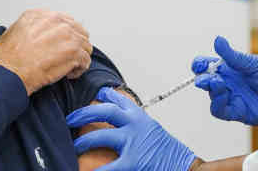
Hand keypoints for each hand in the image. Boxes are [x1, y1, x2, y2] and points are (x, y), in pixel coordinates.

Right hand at [0, 9, 92, 94]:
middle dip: (75, 46)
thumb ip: (33, 28)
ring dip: (78, 57)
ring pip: (85, 46)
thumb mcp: (15, 31)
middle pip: (78, 32)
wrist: (8, 71)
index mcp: (41, 15)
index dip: (66, 36)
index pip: (65, 21)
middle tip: (67, 57)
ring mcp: (67, 35)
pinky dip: (79, 69)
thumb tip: (43, 36)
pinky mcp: (73, 52)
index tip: (63, 45)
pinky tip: (68, 74)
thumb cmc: (7, 58)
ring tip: (67, 67)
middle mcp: (56, 22)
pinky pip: (85, 60)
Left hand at [67, 88, 195, 170]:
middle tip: (70, 118)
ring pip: (99, 135)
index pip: (119, 99)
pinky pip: (108, 167)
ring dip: (83, 141)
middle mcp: (136, 125)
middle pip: (104, 110)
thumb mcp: (153, 132)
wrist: (187, 167)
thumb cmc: (171, 153)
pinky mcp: (133, 162)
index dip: (104, 95)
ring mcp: (133, 142)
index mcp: (141, 117)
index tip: (94, 95)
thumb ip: (137, 126)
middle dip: (83, 113)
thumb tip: (120, 127)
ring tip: (74, 146)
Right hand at [193, 36, 257, 125]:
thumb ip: (234, 56)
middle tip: (205, 77)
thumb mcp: (255, 63)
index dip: (200, 64)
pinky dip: (218, 104)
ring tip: (217, 84)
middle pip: (207, 82)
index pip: (208, 66)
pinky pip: (222, 111)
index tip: (200, 64)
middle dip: (202, 79)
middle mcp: (230, 83)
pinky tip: (223, 96)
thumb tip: (217, 40)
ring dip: (210, 91)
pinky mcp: (240, 112)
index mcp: (231, 68)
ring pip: (212, 97)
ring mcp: (234, 98)